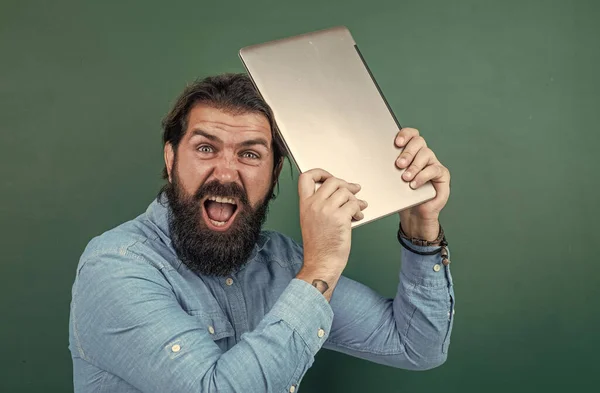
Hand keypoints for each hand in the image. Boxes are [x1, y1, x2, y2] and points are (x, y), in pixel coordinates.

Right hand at [295, 169, 367, 299]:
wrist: (321, 262)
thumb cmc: (319, 245)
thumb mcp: (311, 220)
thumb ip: (321, 204)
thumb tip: (342, 192)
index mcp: (304, 204)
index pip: (306, 177)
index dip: (320, 172)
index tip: (329, 177)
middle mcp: (314, 204)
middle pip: (332, 181)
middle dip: (346, 185)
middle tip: (354, 190)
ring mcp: (326, 210)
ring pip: (346, 192)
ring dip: (354, 200)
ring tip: (356, 209)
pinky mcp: (340, 218)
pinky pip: (354, 204)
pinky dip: (359, 210)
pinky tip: (357, 217)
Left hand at [395, 128, 450, 240]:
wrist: (414, 214)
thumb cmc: (402, 195)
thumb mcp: (391, 180)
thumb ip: (388, 168)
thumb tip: (375, 158)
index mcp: (411, 152)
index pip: (410, 135)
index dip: (404, 135)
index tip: (396, 143)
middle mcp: (423, 155)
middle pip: (418, 142)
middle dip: (407, 152)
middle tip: (399, 165)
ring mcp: (433, 163)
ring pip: (426, 154)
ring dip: (414, 165)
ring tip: (405, 178)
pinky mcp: (442, 175)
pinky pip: (434, 169)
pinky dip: (422, 176)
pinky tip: (414, 184)